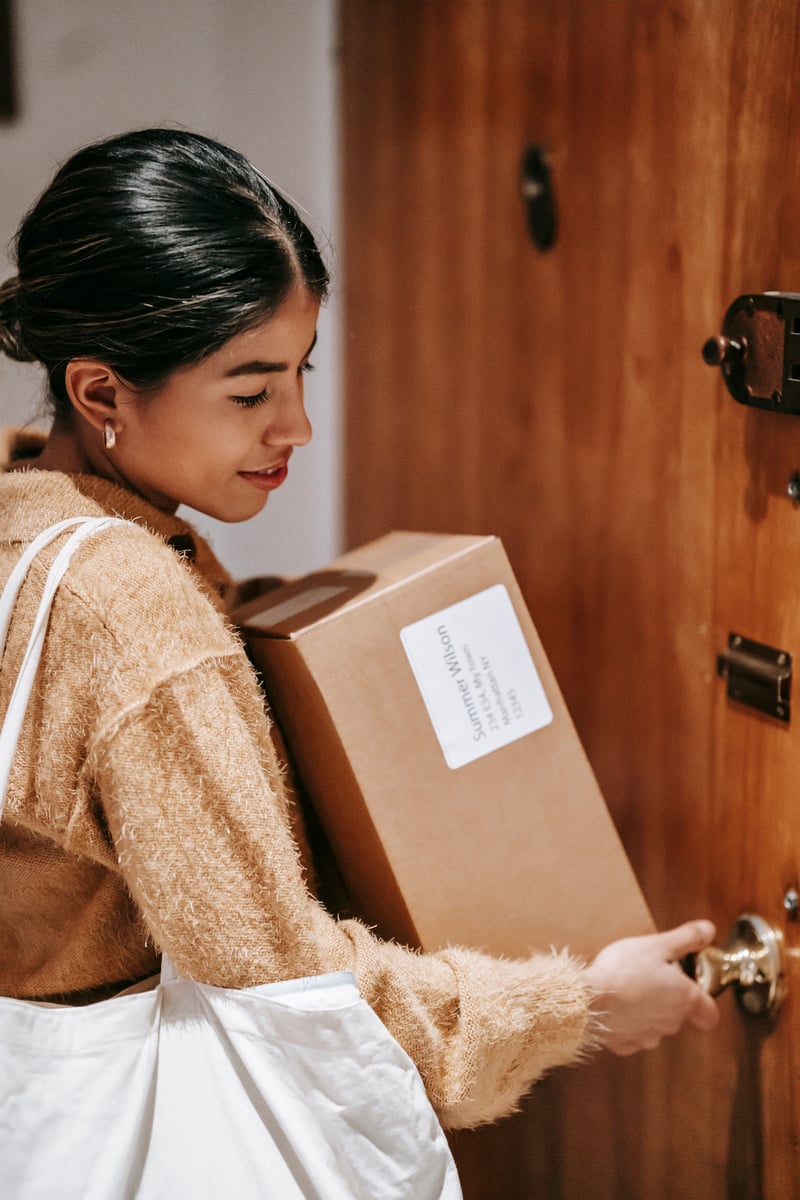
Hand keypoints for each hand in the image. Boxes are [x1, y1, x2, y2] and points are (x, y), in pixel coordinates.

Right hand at [581, 920, 720, 1055]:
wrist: (588, 999)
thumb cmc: (623, 970)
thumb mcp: (657, 945)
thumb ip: (686, 938)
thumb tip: (708, 930)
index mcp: (684, 999)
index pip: (709, 1015)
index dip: (705, 1002)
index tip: (693, 987)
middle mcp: (671, 1023)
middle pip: (679, 1014)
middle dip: (668, 997)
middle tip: (651, 975)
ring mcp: (647, 1037)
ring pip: (655, 1024)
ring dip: (646, 1010)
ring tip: (627, 987)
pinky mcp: (624, 1045)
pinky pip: (630, 1033)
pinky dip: (625, 1021)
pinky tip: (613, 1004)